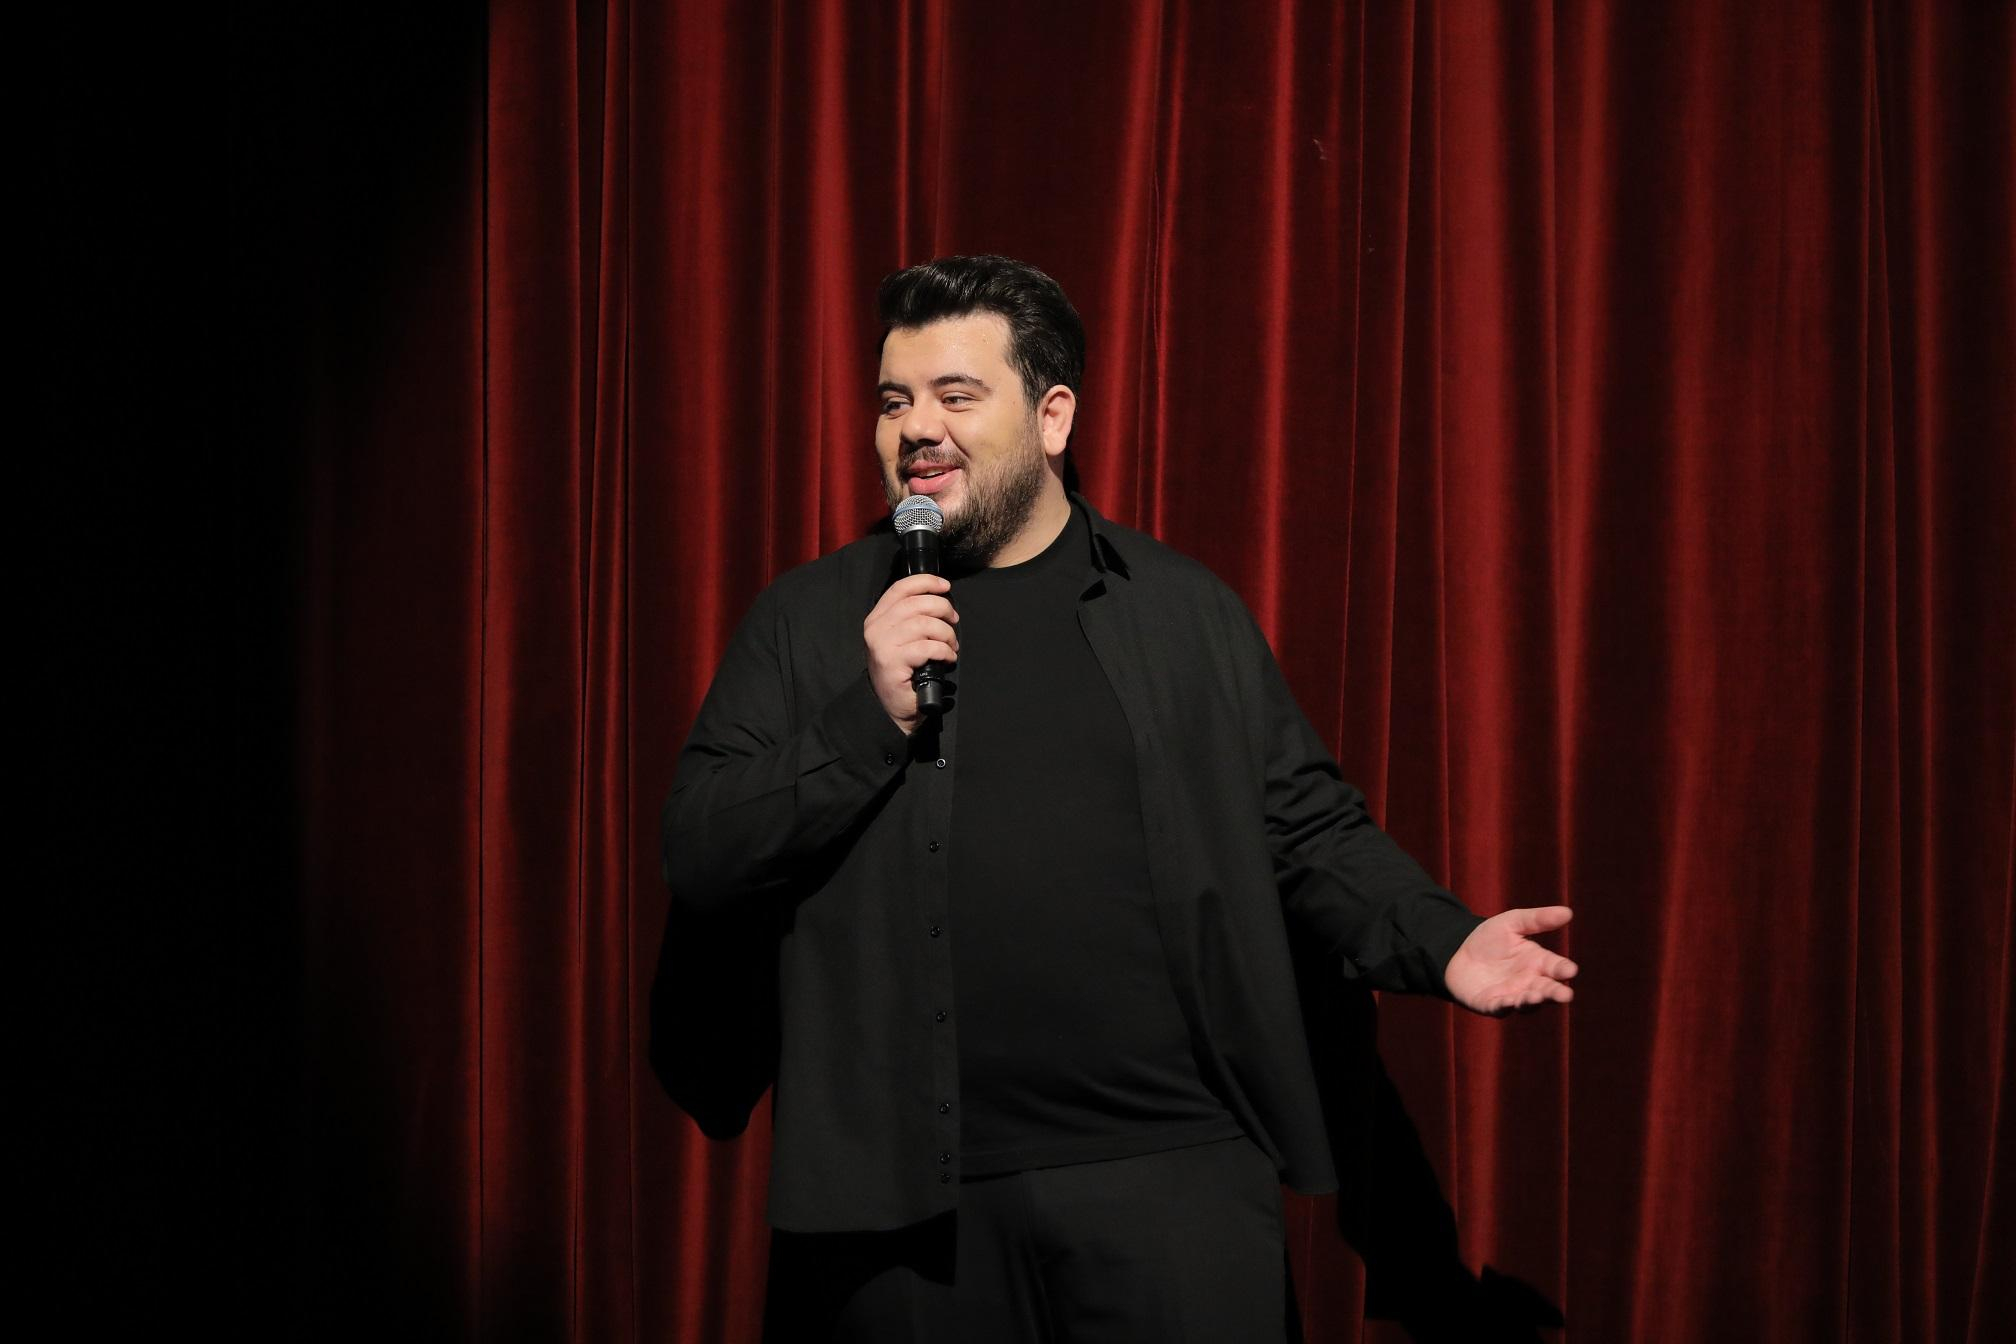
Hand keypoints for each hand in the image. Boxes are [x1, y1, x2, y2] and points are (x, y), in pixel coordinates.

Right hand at [864, 573, 959, 734]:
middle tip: (953, 621)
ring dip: (946, 633)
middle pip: (916, 603)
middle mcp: (875, 629)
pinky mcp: (892, 662)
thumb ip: (911, 618)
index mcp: (877, 618)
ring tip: (951, 645)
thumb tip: (940, 599)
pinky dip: (944, 651)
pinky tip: (947, 658)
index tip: (945, 586)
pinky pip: (927, 647)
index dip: (926, 582)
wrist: (890, 707)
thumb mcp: (901, 639)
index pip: (901, 588)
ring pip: (924, 624)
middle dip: (943, 609)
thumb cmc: (902, 672)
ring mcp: (882, 645)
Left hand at [1444, 906, 1577, 1015]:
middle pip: (1547, 990)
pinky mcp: (1491, 1005)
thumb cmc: (1491, 938)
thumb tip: (1568, 912)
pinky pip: (1500, 1007)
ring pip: (1526, 1003)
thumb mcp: (1512, 922)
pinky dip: (1505, 1006)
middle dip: (1555, 993)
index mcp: (1538, 962)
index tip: (1571, 970)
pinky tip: (1509, 1002)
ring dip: (1532, 1001)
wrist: (1458, 951)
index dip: (1564, 969)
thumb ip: (1538, 919)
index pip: (1556, 967)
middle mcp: (1529, 982)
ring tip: (1536, 996)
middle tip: (1565, 995)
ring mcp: (1511, 995)